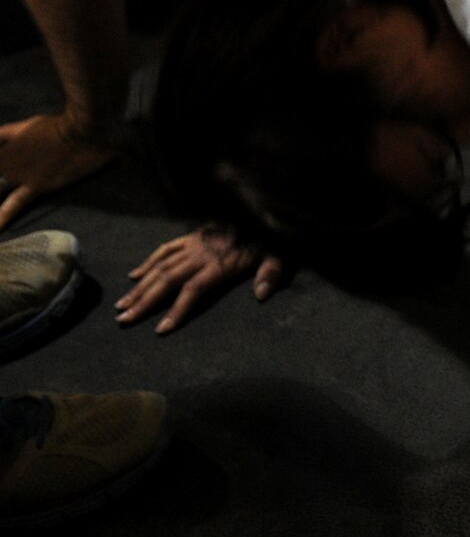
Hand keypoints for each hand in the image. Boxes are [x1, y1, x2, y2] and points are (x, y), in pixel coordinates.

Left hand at [0, 112, 114, 227]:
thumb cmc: (57, 125)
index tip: (3, 176)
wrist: (83, 132)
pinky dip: (5, 216)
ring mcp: (18, 175)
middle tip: (4, 186)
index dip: (0, 169)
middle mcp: (6, 163)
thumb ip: (6, 134)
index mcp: (3, 149)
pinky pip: (15, 204)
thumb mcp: (26, 125)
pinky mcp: (35, 186)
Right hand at [117, 227, 288, 333]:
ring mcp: (193, 244)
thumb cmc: (272, 236)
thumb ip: (271, 273)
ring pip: (160, 266)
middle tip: (123, 321)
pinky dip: (147, 263)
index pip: (193, 290)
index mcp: (221, 263)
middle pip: (167, 280)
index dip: (177, 310)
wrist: (261, 207)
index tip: (160, 329)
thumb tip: (262, 296)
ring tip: (121, 306)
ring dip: (139, 286)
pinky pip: (165, 249)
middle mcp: (201, 254)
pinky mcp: (191, 236)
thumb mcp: (280, 254)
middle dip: (144, 302)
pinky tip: (133, 277)